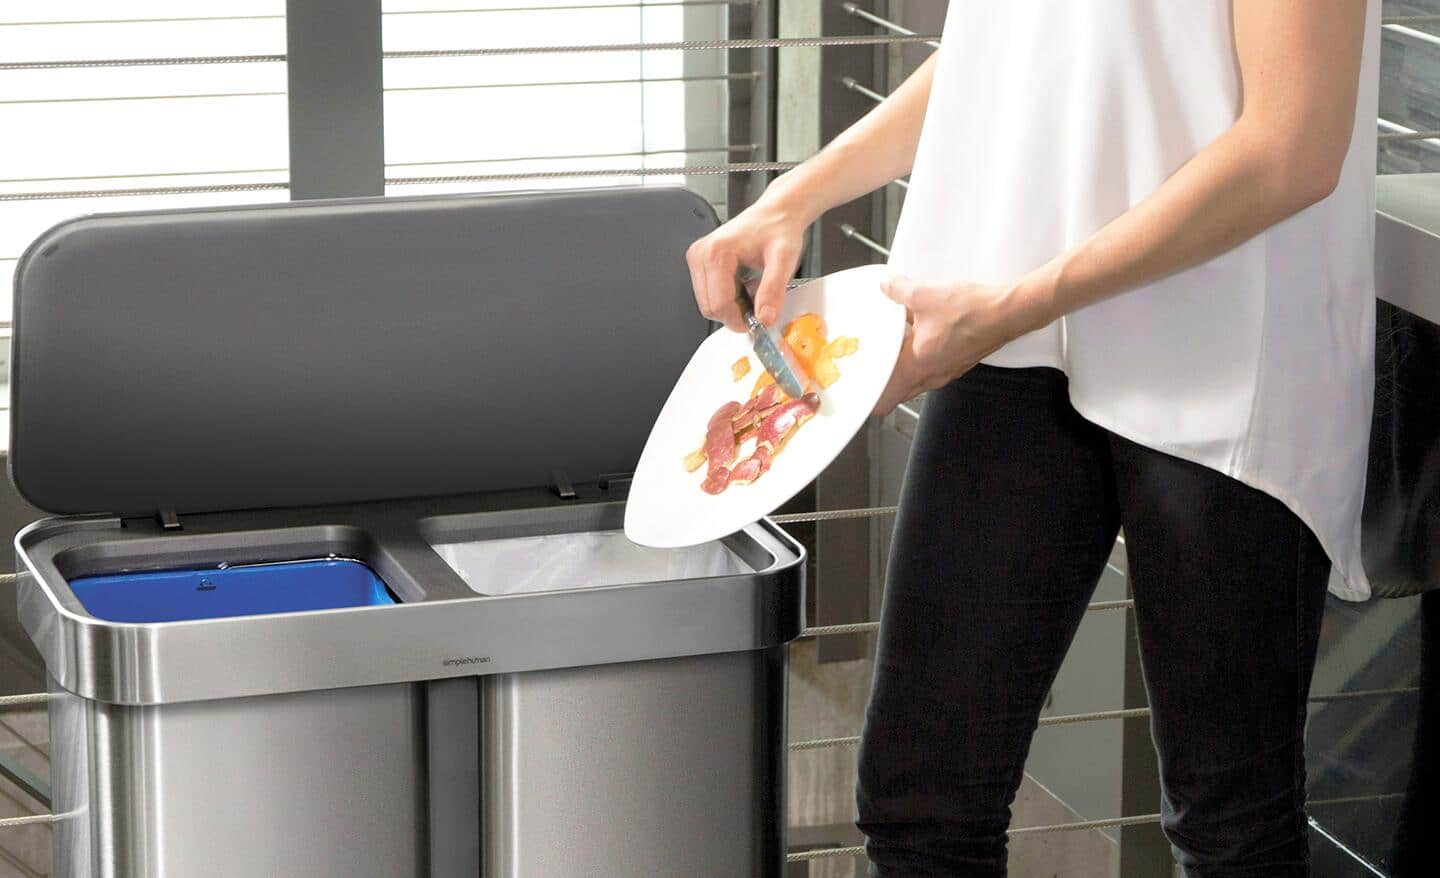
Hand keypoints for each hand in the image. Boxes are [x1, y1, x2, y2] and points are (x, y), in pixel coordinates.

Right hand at [686, 195, 810, 331]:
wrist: (776, 212)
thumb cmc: (778, 228)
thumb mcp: (784, 260)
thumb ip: (773, 291)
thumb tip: (765, 318)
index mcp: (716, 252)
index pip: (719, 304)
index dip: (740, 320)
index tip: (758, 321)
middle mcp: (701, 254)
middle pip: (710, 307)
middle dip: (735, 313)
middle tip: (759, 303)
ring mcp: (698, 257)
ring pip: (708, 303)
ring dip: (732, 306)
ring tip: (752, 288)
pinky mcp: (700, 260)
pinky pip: (709, 293)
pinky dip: (728, 297)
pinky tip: (744, 285)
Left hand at [874, 276, 1040, 415]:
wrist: (1009, 313)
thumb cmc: (973, 312)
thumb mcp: (925, 295)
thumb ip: (898, 291)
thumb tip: (886, 285)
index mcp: (918, 366)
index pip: (887, 399)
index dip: (870, 397)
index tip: (860, 387)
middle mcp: (932, 376)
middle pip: (899, 389)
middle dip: (884, 378)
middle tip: (872, 360)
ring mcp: (947, 372)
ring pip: (916, 378)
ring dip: (904, 365)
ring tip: (895, 343)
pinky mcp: (959, 362)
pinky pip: (932, 367)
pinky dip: (922, 356)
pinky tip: (922, 333)